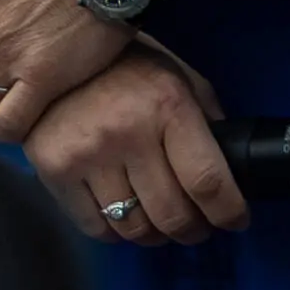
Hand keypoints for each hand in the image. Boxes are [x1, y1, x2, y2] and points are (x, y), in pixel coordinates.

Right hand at [25, 49, 247, 247]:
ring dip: (155, 235)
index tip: (237, 221)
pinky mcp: (54, 172)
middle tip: (198, 227)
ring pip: (133, 228)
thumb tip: (230, 167)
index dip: (228, 211)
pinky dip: (117, 232)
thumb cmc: (128, 66)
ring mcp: (87, 156)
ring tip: (161, 225)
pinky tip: (125, 217)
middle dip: (193, 230)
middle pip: (171, 214)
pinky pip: (95, 227)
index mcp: (168, 107)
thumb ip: (206, 120)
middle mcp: (128, 134)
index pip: (207, 180)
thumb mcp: (180, 78)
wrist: (53, 53)